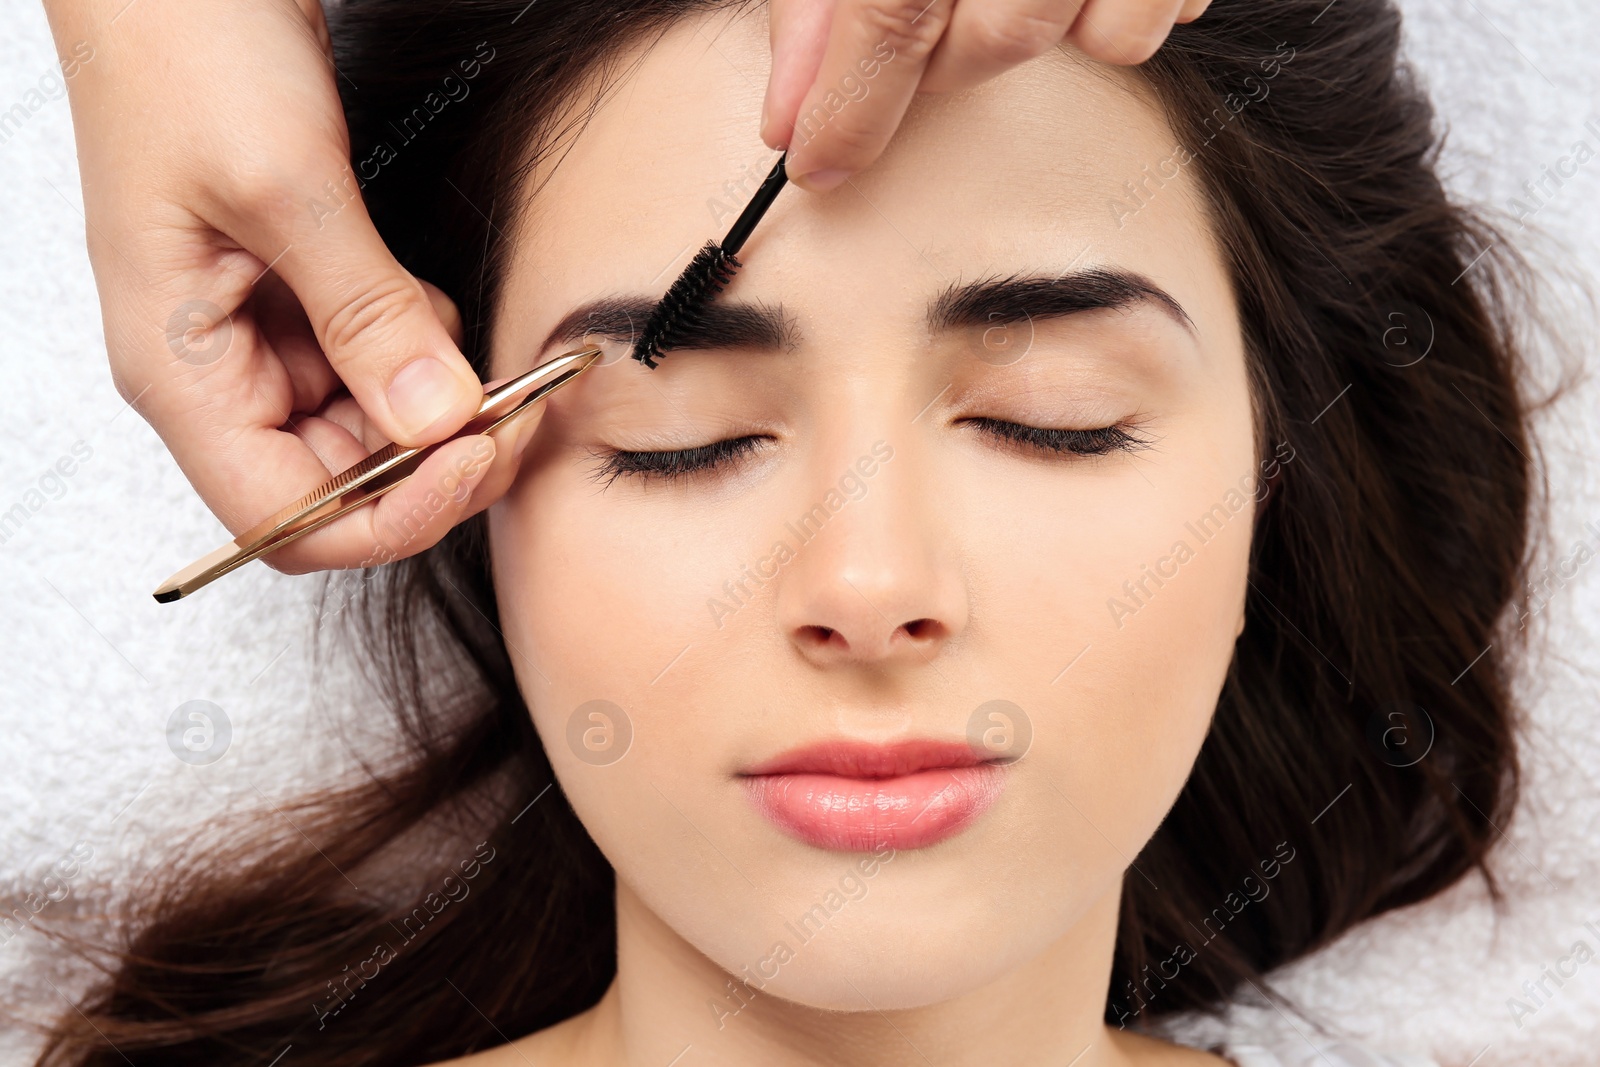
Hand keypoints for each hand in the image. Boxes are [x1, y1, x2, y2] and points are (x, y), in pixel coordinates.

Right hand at [41, 0, 515, 575]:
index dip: (387, 517)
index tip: (473, 461)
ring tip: (483, 357)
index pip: (284, 520)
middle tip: (514, 414)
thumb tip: (439, 422)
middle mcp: (218, 372)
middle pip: (340, 485)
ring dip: (440, 411)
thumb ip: (367, 317)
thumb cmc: (183, 50)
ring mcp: (263, 336)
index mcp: (179, 372)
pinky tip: (441, 310)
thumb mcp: (285, 189)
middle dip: (435, 462)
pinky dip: (427, 352)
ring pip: (372, 430)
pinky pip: (381, 364)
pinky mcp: (304, 296)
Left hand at [762, 0, 1211, 190]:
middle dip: (945, 63)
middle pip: (1000, 38)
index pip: (896, 6)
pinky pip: (1170, 11)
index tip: (820, 163)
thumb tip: (791, 114)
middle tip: (914, 35)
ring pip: (1104, 37)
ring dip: (1039, 26)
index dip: (854, 100)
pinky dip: (1119, 4)